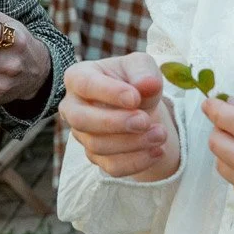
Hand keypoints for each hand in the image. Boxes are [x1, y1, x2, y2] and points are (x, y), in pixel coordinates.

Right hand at [60, 54, 177, 180]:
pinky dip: (137, 161)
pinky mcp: (96, 156)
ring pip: (98, 146)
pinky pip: (111, 166)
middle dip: (115, 123)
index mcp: (78, 77)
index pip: (85, 84)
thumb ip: (144, 71)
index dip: (109, 93)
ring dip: (133, 143)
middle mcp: (73, 107)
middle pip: (81, 120)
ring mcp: (82, 134)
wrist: (139, 106)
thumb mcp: (141, 66)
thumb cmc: (134, 80)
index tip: (135, 98)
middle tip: (144, 121)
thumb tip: (148, 84)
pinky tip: (157, 151)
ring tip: (160, 134)